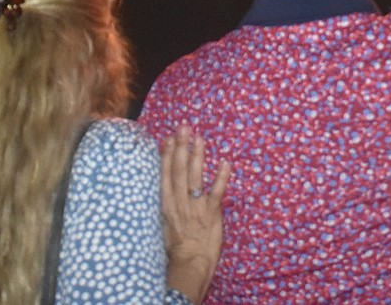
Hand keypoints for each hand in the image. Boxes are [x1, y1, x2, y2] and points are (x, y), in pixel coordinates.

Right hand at [161, 126, 230, 304]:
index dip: (167, 155)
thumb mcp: (167, 221)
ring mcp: (195, 206)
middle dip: (180, 147)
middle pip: (178, 170)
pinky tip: (224, 162)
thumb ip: (169, 202)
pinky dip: (221, 177)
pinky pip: (216, 192)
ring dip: (197, 155)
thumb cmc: (179, 245)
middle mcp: (179, 202)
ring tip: (199, 137)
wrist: (190, 263)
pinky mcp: (211, 213)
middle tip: (183, 127)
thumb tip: (168, 184)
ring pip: (195, 176)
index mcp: (167, 204)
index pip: (165, 174)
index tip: (169, 137)